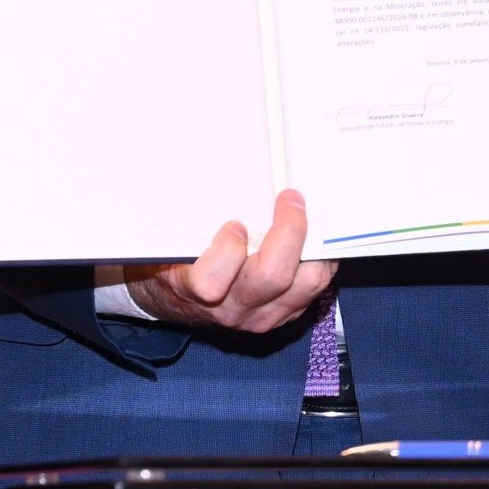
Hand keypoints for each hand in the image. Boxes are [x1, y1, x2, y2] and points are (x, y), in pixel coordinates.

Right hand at [123, 190, 337, 333]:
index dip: (227, 250)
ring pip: (304, 284)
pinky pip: (314, 288)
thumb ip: (189, 222)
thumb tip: (203, 173)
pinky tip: (314, 237)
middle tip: (289, 199)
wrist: (178, 301)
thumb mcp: (168, 241)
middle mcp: (233, 308)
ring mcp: (262, 315)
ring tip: (308, 216)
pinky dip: (319, 259)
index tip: (234, 224)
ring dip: (312, 247)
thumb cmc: (173, 262)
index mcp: (196, 290)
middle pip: (272, 278)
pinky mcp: (284, 315)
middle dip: (289, 232)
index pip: (210, 283)